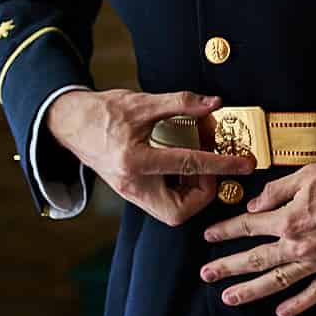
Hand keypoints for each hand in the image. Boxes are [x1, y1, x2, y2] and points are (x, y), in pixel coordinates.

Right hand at [45, 89, 253, 225]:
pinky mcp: (131, 192)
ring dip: (193, 192)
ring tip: (198, 163)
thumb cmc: (103, 112)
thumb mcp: (143, 103)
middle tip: (210, 168)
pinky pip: (163, 202)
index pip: (188, 165)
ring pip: (171, 213)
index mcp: (134, 160)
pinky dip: (180, 188)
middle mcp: (131, 183)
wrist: (70, 123)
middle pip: (178, 212)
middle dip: (203, 194)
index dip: (222, 164)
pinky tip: (184, 166)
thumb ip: (180, 103)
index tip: (245, 164)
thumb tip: (213, 103)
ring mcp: (129, 192)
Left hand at [200, 152, 315, 315]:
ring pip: (278, 281)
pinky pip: (315, 293)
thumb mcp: (308, 174)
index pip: (248, 226)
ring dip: (251, 291)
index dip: (226, 230)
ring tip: (230, 298)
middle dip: (227, 266)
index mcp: (288, 218)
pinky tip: (281, 312)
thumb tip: (255, 204)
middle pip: (255, 259)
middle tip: (206, 275)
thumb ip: (278, 190)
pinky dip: (297, 304)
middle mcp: (299, 245)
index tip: (209, 236)